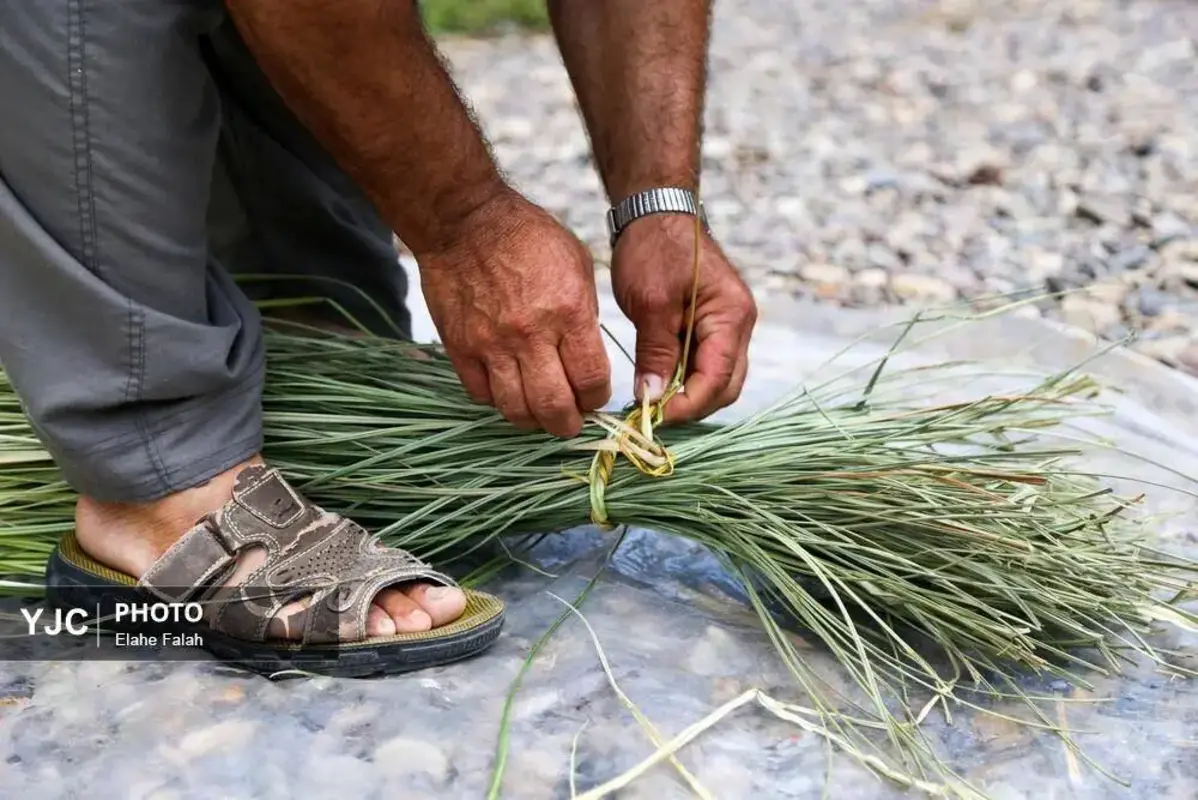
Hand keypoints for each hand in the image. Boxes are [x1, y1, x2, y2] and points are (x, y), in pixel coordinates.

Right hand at [415, 189, 611, 436]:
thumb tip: (587, 355)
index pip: (591, 380)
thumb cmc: (527, 236)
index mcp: (568, 312)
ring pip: (516, 410)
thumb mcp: (577, 264)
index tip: (594, 397)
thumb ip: (584, 314)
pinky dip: (497, 401)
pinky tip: (507, 389)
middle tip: (570, 421)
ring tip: (540, 414)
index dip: (597, 398)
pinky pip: (481, 394)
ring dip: (533, 421)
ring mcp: (492, 344)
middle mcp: (531, 334)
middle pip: (554, 407)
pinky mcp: (461, 347)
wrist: (465, 220)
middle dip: (569, 424)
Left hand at [611, 214, 755, 422]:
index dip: (688, 405)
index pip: (718, 379)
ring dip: (687, 393)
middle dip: (691, 405)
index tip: (654, 416)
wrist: (654, 210)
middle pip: (725, 385)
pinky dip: (683, 377)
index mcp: (731, 317)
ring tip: (650, 400)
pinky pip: (704, 361)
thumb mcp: (651, 304)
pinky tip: (656, 382)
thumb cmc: (654, 248)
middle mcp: (738, 324)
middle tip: (650, 415)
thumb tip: (652, 398)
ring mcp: (727, 324)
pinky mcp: (710, 323)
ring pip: (716, 377)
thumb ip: (655, 353)